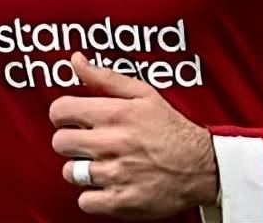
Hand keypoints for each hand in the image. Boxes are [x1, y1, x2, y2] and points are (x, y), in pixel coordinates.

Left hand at [49, 53, 217, 217]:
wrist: (203, 166)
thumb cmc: (171, 128)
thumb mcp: (142, 93)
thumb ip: (105, 77)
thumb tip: (76, 60)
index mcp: (115, 114)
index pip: (59, 111)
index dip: (61, 114)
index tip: (70, 118)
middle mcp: (112, 143)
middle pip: (60, 142)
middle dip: (69, 140)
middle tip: (85, 141)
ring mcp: (116, 174)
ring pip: (70, 172)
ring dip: (79, 168)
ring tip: (97, 163)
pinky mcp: (122, 202)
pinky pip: (85, 201)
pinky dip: (91, 195)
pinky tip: (105, 184)